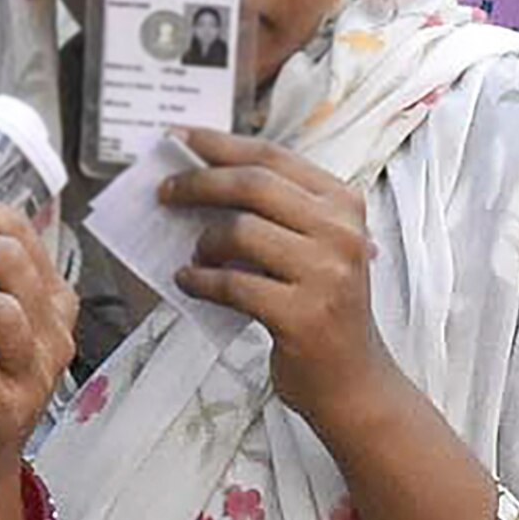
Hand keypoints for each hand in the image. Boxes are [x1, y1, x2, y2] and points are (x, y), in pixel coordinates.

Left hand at [164, 132, 395, 425]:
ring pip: (240, 231)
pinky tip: (189, 282)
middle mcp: (341, 233)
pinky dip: (201, 281)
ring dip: (204, 241)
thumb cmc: (323, 308)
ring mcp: (326, 274)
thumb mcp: (316, 248)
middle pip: (253, 186)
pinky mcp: (302, 315)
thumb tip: (203, 178)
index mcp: (344, 204)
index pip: (273, 158)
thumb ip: (277, 212)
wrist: (353, 380)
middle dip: (199, 183)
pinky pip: (232, 285)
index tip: (178, 139)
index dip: (220, 144)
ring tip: (194, 253)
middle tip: (165, 193)